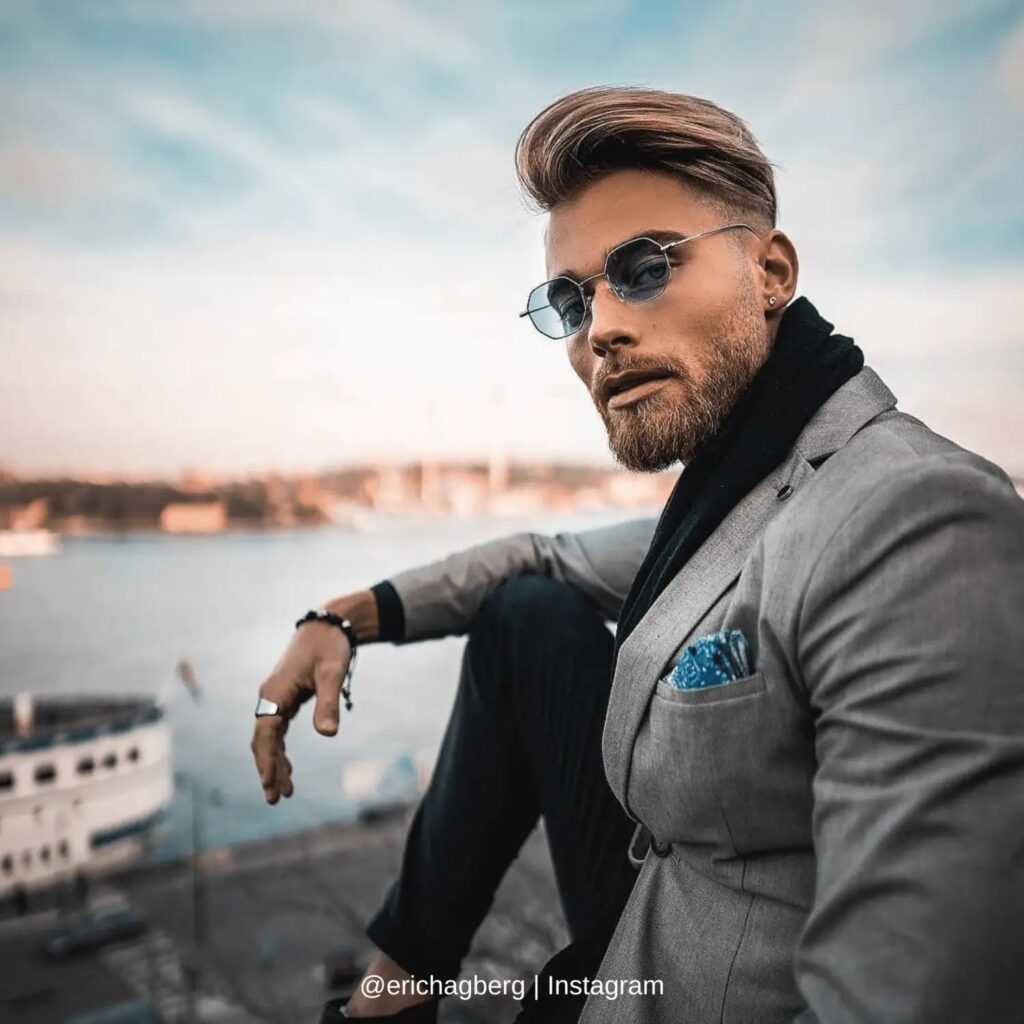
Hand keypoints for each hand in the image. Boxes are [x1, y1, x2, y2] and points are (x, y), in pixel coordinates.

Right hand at [250, 620, 351, 803]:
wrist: (329, 625)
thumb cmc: (330, 647)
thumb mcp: (332, 673)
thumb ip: (328, 703)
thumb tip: (328, 735)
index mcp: (275, 692)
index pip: (266, 733)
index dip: (268, 760)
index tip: (272, 784)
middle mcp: (270, 696)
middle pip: (263, 739)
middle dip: (268, 769)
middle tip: (276, 799)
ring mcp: (275, 698)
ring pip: (268, 737)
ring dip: (274, 763)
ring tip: (283, 792)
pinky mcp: (285, 698)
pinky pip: (277, 730)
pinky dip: (280, 750)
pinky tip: (287, 768)